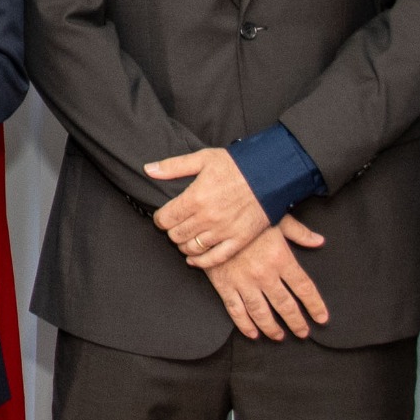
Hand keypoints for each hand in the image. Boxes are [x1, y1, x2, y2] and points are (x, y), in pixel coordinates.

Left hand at [148, 146, 269, 267]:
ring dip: (183, 244)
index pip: (165, 218)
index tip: (164, 216)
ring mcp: (224, 231)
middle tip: (175, 225)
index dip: (160, 219)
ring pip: (191, 248)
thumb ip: (173, 166)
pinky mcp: (239, 240)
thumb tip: (148, 169)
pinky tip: (193, 259)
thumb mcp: (203, 158)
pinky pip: (214, 258)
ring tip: (185, 237)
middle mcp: (208, 218)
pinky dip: (201, 261)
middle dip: (171, 231)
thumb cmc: (237, 165)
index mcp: (196, 198)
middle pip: (176, 234)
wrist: (271, 174)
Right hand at [204, 217, 329, 339]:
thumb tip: (319, 241)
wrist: (211, 217)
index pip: (305, 288)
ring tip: (279, 336)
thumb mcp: (277, 219)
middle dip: (296, 323)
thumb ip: (299, 233)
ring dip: (272, 328)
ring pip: (261, 313)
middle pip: (286, 306)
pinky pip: (236, 311)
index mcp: (280, 258)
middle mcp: (264, 274)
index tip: (321, 318)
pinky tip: (252, 333)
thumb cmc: (245, 215)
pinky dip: (245, 325)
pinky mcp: (224, 285)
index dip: (315, 306)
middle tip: (302, 332)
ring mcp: (243, 282)